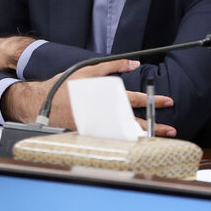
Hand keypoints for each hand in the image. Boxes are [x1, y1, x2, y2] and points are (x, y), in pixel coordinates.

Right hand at [0, 59, 175, 136]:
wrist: (40, 104)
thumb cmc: (64, 85)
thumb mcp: (88, 70)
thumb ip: (112, 66)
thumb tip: (133, 63)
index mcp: (106, 97)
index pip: (135, 99)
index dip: (152, 100)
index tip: (168, 102)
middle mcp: (104, 114)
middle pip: (133, 122)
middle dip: (153, 126)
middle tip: (170, 130)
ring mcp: (97, 127)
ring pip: (124, 135)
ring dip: (142, 138)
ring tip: (159, 141)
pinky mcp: (89, 136)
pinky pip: (111, 141)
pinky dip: (125, 144)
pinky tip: (135, 147)